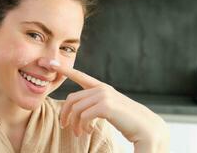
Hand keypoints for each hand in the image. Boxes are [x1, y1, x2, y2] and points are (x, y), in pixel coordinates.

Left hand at [50, 61, 168, 151]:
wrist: (146, 128)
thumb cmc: (127, 121)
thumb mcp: (109, 109)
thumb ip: (94, 104)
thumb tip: (77, 110)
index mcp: (102, 87)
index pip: (79, 75)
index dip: (64, 69)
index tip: (49, 63)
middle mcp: (102, 88)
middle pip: (72, 99)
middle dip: (65, 114)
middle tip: (65, 126)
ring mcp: (104, 95)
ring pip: (76, 109)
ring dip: (74, 124)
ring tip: (79, 133)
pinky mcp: (105, 105)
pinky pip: (83, 116)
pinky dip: (83, 127)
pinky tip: (89, 132)